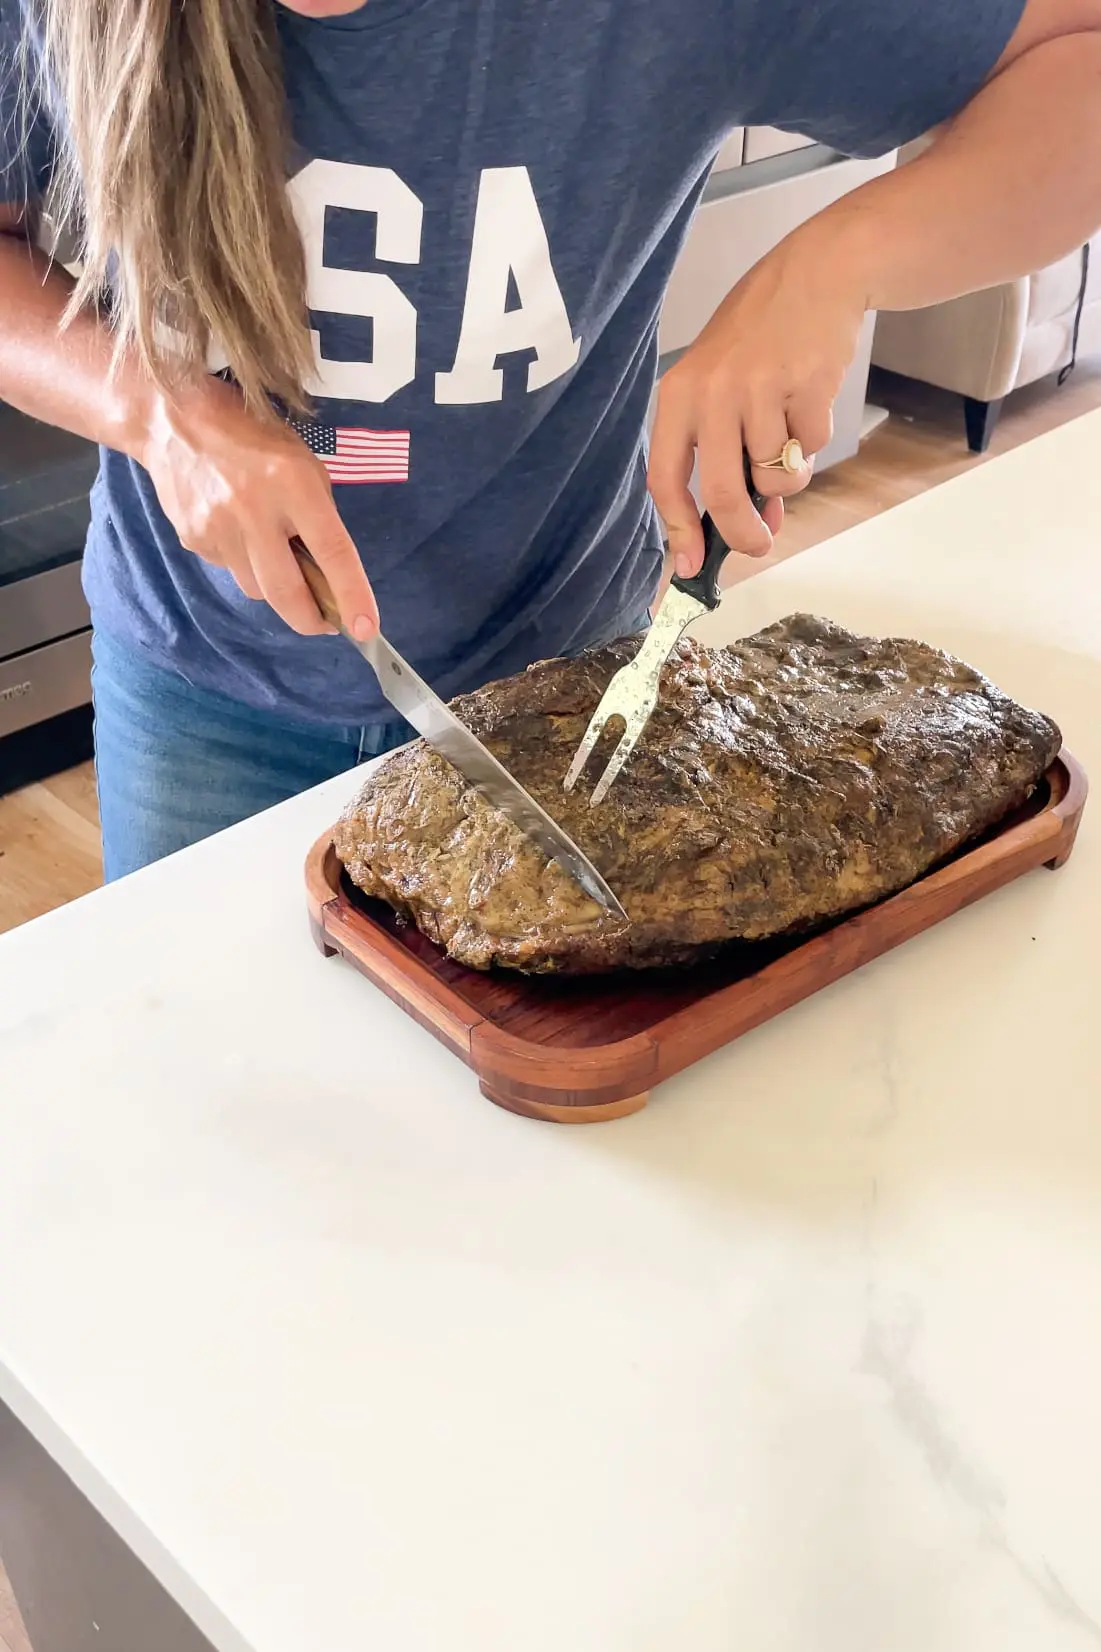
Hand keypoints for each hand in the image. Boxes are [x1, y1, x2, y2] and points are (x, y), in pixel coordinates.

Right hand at [138, 377, 378, 637]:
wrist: (173, 421)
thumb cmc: (252, 437)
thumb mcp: (301, 463)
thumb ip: (318, 515)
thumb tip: (328, 572)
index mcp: (292, 484)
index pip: (331, 551)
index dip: (352, 595)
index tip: (366, 628)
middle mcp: (253, 510)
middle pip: (286, 592)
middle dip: (311, 619)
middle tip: (326, 623)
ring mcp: (217, 528)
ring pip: (257, 589)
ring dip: (276, 588)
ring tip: (277, 558)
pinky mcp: (193, 540)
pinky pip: (230, 571)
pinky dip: (245, 565)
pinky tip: (240, 535)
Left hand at [648, 223, 868, 576]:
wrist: (816, 274)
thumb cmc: (760, 335)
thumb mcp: (722, 383)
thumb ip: (726, 452)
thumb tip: (752, 523)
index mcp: (679, 395)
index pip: (665, 478)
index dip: (678, 530)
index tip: (689, 565)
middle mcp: (713, 393)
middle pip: (724, 492)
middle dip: (744, 533)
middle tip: (759, 545)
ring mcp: (760, 389)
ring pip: (776, 476)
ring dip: (789, 475)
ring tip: (790, 432)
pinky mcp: (806, 387)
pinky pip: (813, 449)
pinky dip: (816, 441)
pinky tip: (810, 400)